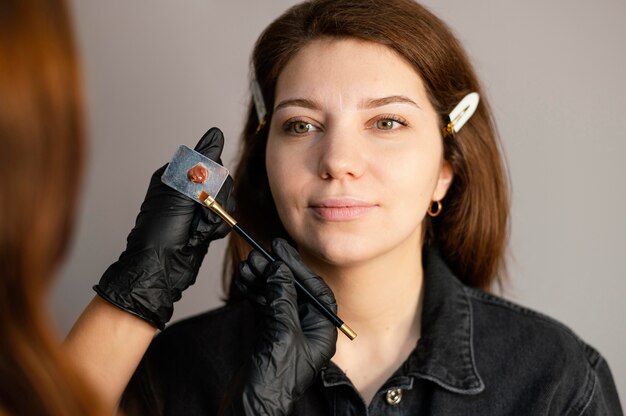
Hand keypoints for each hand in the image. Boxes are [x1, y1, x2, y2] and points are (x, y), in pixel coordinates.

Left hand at [94, 127, 234, 328]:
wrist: (161, 268)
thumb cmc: (160, 231)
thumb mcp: (180, 192)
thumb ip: (201, 163)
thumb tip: (215, 134)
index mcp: (176, 176)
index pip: (209, 162)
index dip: (210, 180)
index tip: (199, 194)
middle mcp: (187, 190)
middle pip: (221, 182)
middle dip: (214, 201)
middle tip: (196, 215)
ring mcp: (198, 208)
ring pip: (226, 201)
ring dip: (214, 218)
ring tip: (196, 230)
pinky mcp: (206, 224)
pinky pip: (225, 219)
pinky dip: (216, 229)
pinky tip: (200, 237)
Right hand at [234, 238, 337, 415]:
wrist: (252, 406)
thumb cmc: (276, 379)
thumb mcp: (283, 333)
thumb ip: (283, 299)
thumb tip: (281, 270)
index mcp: (323, 330)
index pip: (315, 289)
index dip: (298, 266)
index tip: (281, 248)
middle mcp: (308, 329)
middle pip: (294, 289)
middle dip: (275, 271)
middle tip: (259, 254)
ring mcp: (288, 331)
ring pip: (276, 295)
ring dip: (261, 279)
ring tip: (248, 266)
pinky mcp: (269, 334)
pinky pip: (264, 305)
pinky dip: (254, 291)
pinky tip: (244, 280)